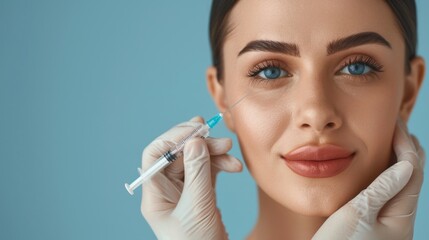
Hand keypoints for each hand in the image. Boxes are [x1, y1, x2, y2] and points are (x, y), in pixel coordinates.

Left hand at [140, 116, 241, 239]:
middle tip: (222, 140)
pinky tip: (233, 166)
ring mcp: (184, 192)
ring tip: (232, 154)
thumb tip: (195, 141)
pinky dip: (220, 166)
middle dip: (201, 144)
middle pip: (179, 154)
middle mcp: (167, 190)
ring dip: (214, 154)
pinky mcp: (200, 195)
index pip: (156, 154)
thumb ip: (197, 173)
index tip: (197, 130)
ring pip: (195, 161)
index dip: (174, 137)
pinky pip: (207, 171)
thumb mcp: (197, 208)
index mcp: (155, 193)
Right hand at [313, 118, 424, 239]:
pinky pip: (385, 195)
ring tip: (387, 142)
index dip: (405, 145)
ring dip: (395, 162)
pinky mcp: (374, 227)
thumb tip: (405, 164)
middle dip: (405, 150)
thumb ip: (381, 189)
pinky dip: (383, 176)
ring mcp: (388, 226)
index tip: (394, 122)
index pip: (411, 172)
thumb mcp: (358, 215)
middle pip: (410, 178)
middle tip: (394, 127)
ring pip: (398, 186)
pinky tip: (373, 171)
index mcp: (401, 217)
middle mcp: (399, 221)